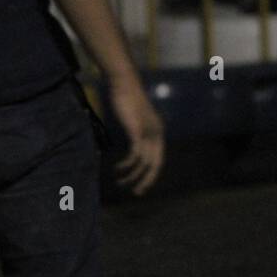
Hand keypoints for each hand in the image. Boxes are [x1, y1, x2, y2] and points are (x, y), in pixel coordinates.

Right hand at [109, 78, 164, 194]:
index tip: (140, 185)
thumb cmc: (125, 99)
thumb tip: (133, 141)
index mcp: (158, 132)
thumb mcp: (134, 118)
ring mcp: (148, 133)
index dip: (150, 174)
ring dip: (132, 175)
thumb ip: (136, 131)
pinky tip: (118, 168)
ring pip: (144, 163)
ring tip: (120, 182)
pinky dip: (127, 164)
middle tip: (136, 193)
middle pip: (155, 165)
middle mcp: (157, 134)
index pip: (158, 160)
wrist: (124, 84)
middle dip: (146, 181)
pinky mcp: (137, 131)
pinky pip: (135, 155)